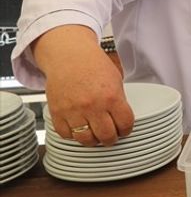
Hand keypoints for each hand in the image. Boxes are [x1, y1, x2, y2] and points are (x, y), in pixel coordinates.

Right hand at [32, 25, 134, 145]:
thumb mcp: (115, 80)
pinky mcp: (57, 113)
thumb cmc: (93, 65)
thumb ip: (118, 101)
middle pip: (106, 136)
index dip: (127, 130)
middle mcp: (92, 106)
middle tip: (110, 137)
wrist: (68, 56)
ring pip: (86, 139)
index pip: (125, 124)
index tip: (124, 130)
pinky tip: (78, 129)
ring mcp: (73, 111)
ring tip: (95, 135)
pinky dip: (73, 135)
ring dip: (92, 140)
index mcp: (111, 97)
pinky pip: (66, 134)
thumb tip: (122, 119)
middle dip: (111, 139)